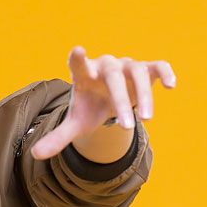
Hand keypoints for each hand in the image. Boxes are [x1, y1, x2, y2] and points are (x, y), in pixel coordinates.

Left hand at [31, 47, 176, 160]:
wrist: (108, 99)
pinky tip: (171, 86)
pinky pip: (158, 66)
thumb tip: (34, 154)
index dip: (79, 60)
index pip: (79, 65)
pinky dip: (165, 72)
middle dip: (120, 101)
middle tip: (127, 127)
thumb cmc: (90, 107)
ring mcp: (127, 66)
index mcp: (85, 76)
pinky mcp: (146, 70)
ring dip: (144, 95)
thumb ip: (58, 137)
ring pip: (137, 73)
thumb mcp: (76, 123)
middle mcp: (106, 67)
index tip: (78, 51)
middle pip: (113, 77)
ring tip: (146, 119)